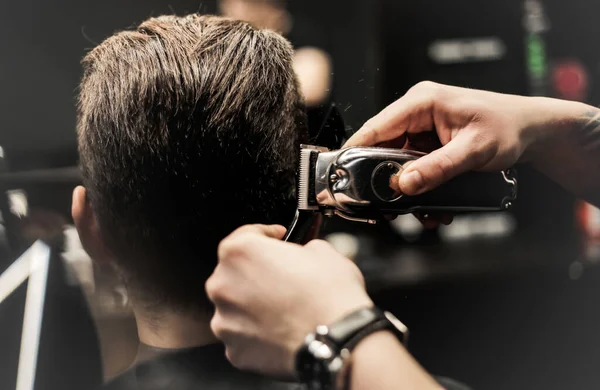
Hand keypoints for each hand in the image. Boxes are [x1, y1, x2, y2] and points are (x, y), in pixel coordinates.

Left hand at [206, 224, 372, 377]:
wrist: (338, 341)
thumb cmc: (330, 295)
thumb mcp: (322, 250)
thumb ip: (300, 248)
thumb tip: (299, 256)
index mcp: (240, 252)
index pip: (245, 235)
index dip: (265, 234)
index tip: (276, 238)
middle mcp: (223, 284)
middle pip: (234, 272)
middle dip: (256, 272)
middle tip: (282, 277)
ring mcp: (225, 320)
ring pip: (234, 306)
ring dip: (252, 303)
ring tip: (282, 308)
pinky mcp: (234, 349)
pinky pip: (241, 335)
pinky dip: (256, 332)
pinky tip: (279, 329)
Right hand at [345, 81, 542, 195]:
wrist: (531, 130)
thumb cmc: (507, 128)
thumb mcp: (472, 151)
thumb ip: (437, 169)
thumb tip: (404, 184)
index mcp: (421, 102)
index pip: (376, 127)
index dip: (355, 152)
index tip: (342, 176)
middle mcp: (417, 113)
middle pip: (383, 148)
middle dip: (385, 179)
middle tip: (386, 207)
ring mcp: (422, 128)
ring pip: (397, 162)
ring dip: (405, 188)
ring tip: (418, 212)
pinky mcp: (430, 143)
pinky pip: (414, 167)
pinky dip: (419, 187)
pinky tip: (431, 205)